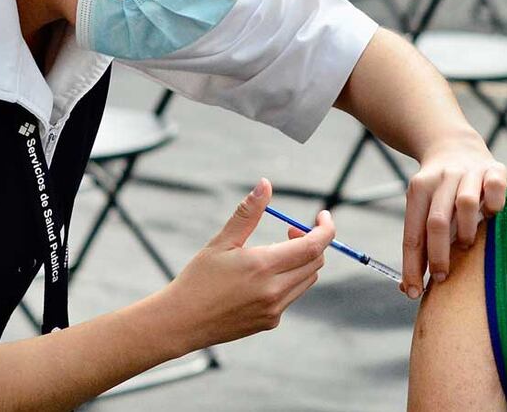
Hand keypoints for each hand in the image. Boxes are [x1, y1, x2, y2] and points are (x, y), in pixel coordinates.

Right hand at [161, 178, 334, 352]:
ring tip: (275, 252)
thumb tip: (265, 184)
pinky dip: (289, 280)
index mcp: (264, 266)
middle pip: (315, 262)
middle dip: (312, 241)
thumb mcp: (222, 242)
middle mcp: (274, 290)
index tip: (322, 215)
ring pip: (307, 279)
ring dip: (302, 261)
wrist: (181, 322)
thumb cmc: (198, 278)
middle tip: (290, 230)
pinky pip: (292, 295)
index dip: (326, 229)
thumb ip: (248, 213)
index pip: (314, 246)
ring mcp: (274, 309)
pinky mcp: (270, 322)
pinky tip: (262, 277)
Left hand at [401, 132, 506, 298]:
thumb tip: (406, 288)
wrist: (454, 145)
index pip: (413, 234)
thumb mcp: (421, 209)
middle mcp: (442, 178)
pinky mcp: (494, 168)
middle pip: (437, 222)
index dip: (412, 267)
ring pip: (466, 204)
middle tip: (442, 278)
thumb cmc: (438, 192)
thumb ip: (418, 244)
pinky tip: (492, 215)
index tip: (412, 292)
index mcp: (418, 190)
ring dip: (466, 231)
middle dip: (438, 256)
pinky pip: (495, 187)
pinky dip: (494, 204)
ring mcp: (469, 172)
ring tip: (466, 244)